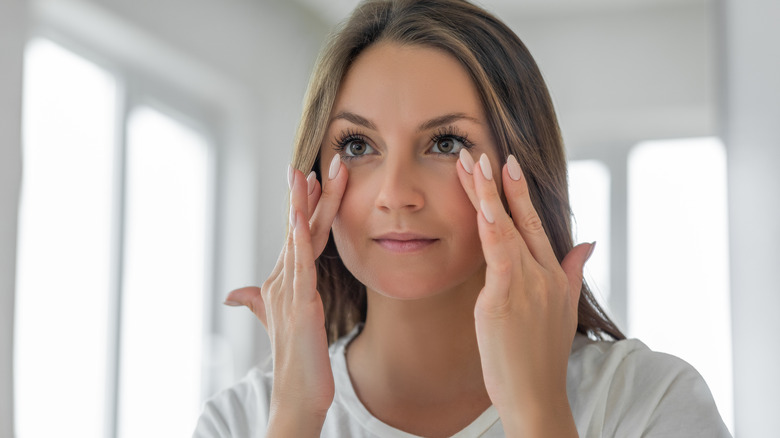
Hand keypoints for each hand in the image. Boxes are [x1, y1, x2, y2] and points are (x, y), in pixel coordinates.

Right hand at [224, 155, 347, 433]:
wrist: (297, 393)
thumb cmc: (295, 356)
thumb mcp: (277, 322)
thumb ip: (257, 302)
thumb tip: (232, 294)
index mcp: (285, 279)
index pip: (298, 234)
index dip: (305, 205)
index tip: (312, 176)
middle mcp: (284, 279)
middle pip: (299, 228)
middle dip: (308, 194)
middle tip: (318, 161)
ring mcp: (290, 290)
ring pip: (299, 239)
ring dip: (305, 205)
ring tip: (311, 174)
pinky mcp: (300, 303)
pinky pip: (301, 265)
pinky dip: (299, 238)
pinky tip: (299, 216)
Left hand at [456, 150, 590, 436]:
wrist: (537, 395)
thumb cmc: (541, 357)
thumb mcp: (563, 309)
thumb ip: (572, 272)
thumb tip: (587, 244)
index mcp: (553, 275)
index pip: (537, 225)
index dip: (522, 194)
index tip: (510, 165)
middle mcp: (543, 274)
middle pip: (523, 220)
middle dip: (506, 184)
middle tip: (490, 152)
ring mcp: (527, 284)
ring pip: (507, 228)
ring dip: (490, 193)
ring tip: (475, 164)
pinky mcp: (506, 297)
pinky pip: (498, 253)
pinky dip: (492, 225)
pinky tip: (484, 203)